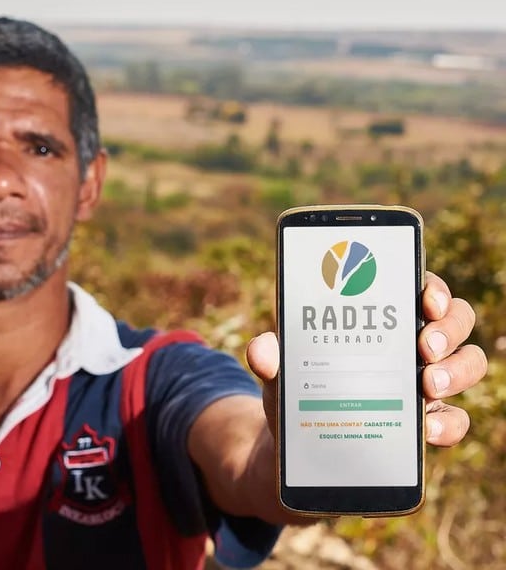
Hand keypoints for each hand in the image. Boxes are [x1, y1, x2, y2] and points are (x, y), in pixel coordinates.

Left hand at [247, 271, 487, 446]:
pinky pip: (457, 420)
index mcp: (380, 318)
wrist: (297, 442)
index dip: (432, 287)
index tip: (426, 298)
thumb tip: (261, 349)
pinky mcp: (428, 422)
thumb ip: (272, 356)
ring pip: (468, 363)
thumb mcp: (279, 370)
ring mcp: (426, 383)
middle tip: (425, 346)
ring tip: (428, 385)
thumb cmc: (295, 389)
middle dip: (449, 328)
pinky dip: (447, 424)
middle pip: (455, 319)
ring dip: (457, 370)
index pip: (419, 287)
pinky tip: (425, 428)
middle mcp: (411, 344)